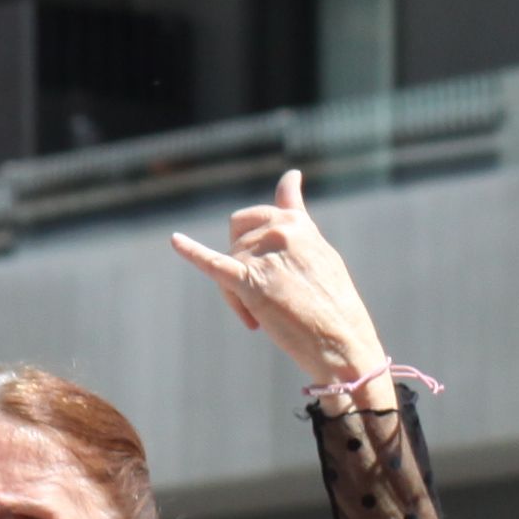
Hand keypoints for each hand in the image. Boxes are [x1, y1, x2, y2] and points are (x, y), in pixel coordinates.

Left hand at [171, 172, 393, 396]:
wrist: (342, 342)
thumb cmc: (335, 304)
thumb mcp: (320, 250)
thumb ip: (298, 217)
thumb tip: (290, 176)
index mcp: (298, 223)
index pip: (260, 216)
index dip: (255, 234)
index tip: (271, 221)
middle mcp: (279, 231)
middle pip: (237, 239)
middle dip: (242, 263)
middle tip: (264, 295)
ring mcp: (263, 254)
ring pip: (229, 262)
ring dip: (238, 292)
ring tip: (262, 317)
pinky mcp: (249, 282)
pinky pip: (212, 262)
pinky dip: (191, 252)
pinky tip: (176, 241)